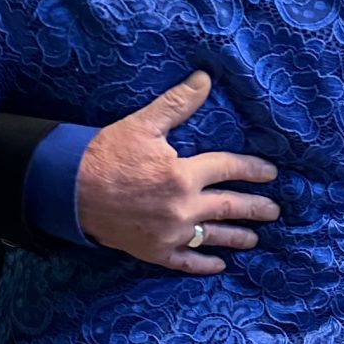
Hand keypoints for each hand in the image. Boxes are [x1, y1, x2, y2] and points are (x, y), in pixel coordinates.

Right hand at [75, 71, 279, 275]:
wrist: (70, 191)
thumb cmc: (106, 155)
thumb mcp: (142, 124)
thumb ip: (177, 104)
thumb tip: (204, 78)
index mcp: (182, 175)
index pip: (228, 169)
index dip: (251, 169)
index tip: (270, 172)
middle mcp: (182, 207)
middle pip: (230, 207)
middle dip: (255, 208)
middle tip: (274, 210)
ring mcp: (169, 233)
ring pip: (214, 237)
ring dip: (238, 237)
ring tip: (255, 238)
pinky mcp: (154, 251)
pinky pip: (186, 261)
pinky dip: (204, 264)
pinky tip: (219, 265)